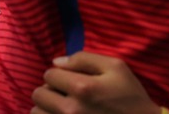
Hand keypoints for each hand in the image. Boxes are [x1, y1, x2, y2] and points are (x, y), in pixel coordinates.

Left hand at [32, 52, 162, 113]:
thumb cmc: (131, 97)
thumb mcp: (116, 67)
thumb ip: (83, 58)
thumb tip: (56, 62)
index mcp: (82, 88)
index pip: (48, 75)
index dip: (58, 74)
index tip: (69, 80)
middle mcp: (71, 110)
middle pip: (38, 94)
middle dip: (49, 91)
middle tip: (64, 94)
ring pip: (37, 113)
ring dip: (46, 108)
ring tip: (60, 108)